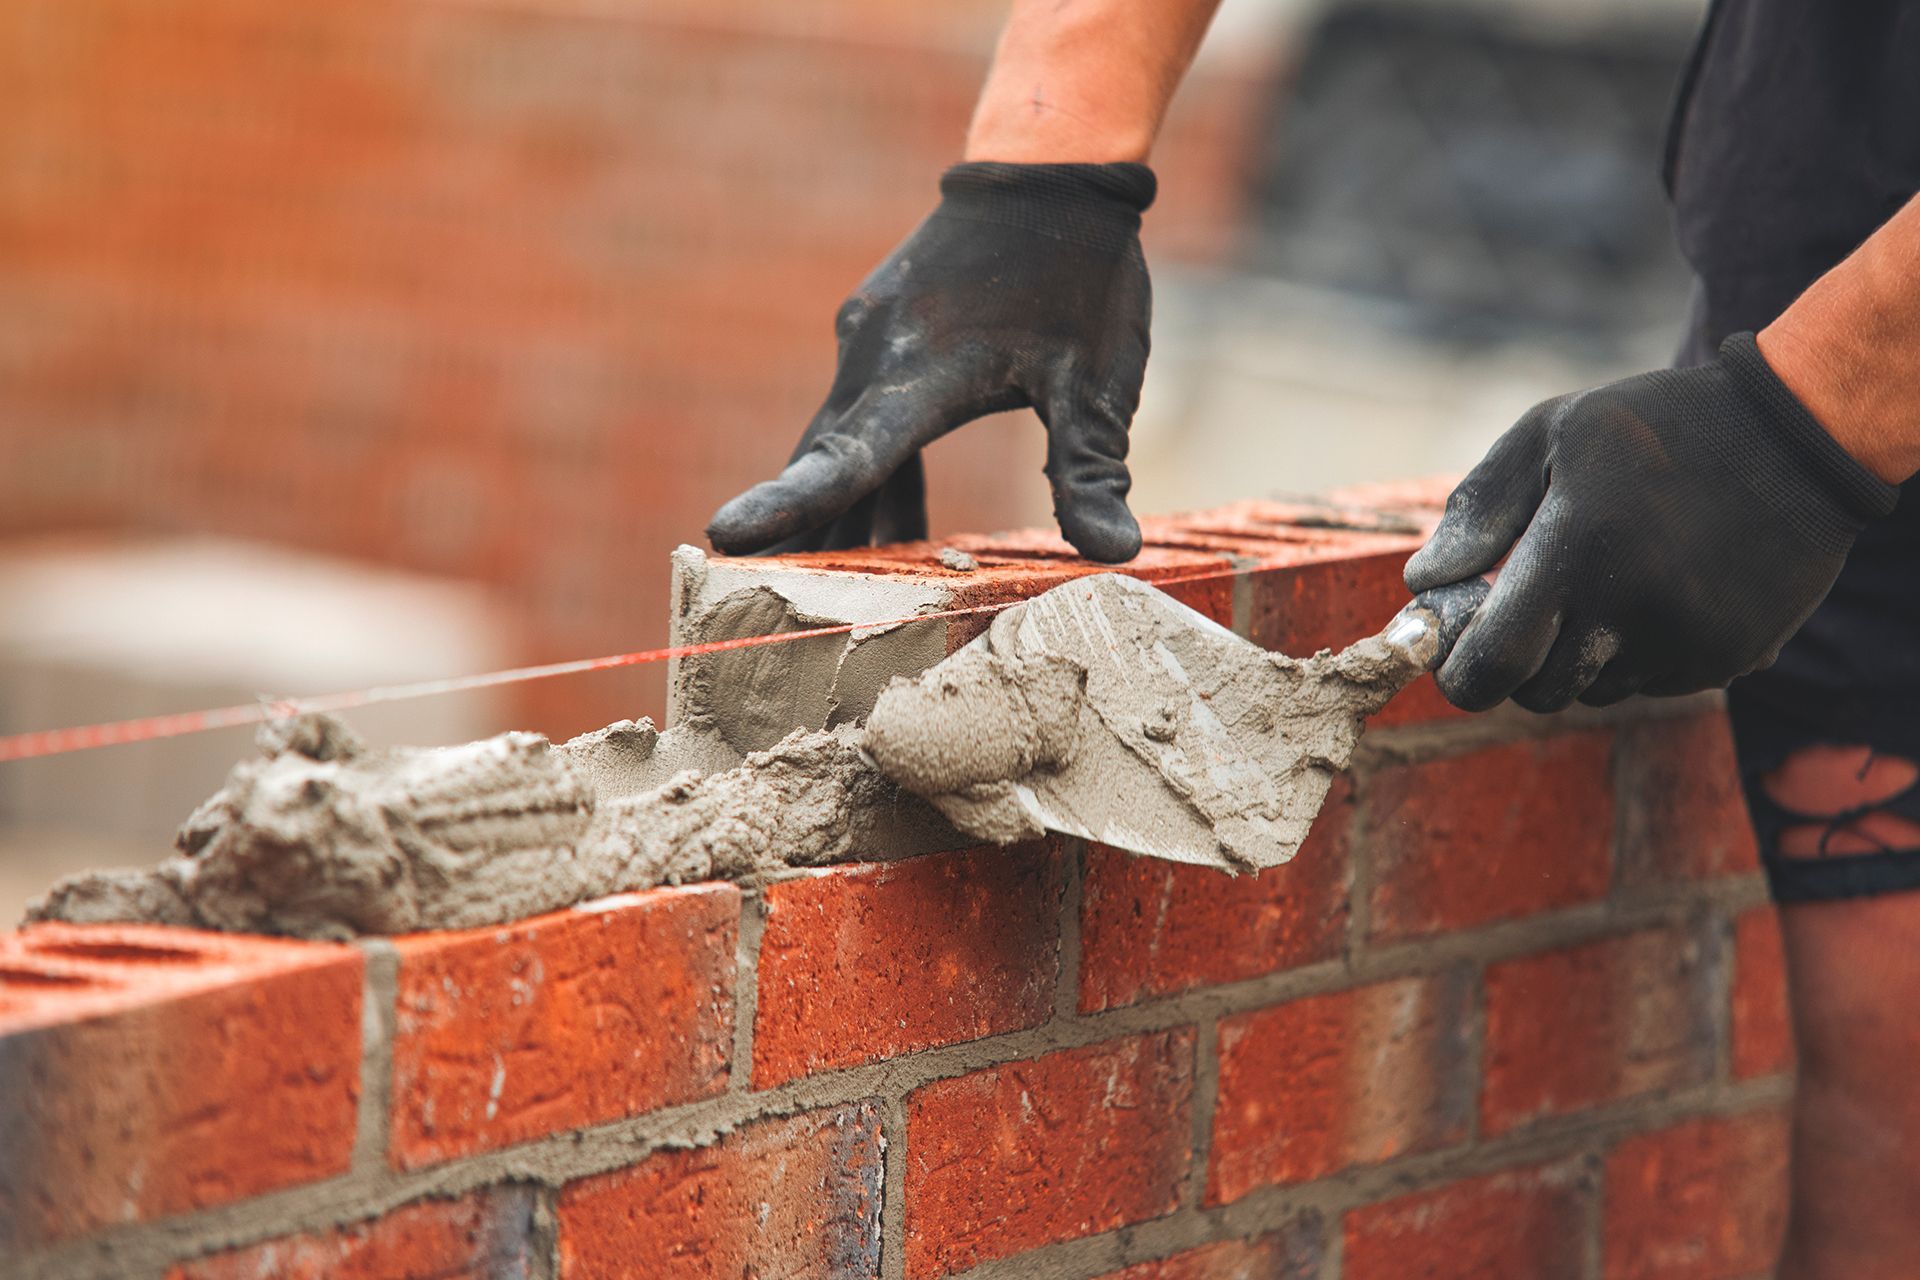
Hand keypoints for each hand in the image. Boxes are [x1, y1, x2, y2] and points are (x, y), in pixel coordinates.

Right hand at [707, 162, 1155, 561]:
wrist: (1046, 169)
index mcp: (924, 369)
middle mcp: (876, 355)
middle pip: (825, 465)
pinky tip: (892, 529)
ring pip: (839, 445)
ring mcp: (868, 343)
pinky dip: (866, 475)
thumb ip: (1091, 468)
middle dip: (799, 540)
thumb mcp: (1098, 379)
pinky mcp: (878, 336)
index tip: (725, 537)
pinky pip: (858, 419)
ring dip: (841, 516)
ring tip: (831, 597)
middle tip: (762, 617)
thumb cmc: (1077, 273)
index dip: (791, 505)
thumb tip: (1115, 557)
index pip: (851, 455)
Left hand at [1405, 334, 1897, 712]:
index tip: (1453, 658)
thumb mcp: (1552, 433)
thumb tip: (1423, 583)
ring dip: (1578, 659)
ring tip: (1600, 585)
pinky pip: (1651, 683)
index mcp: (1579, 550)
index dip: (1461, 675)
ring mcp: (1687, 642)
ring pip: (1595, 691)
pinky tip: (1653, 593)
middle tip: (1523, 614)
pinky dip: (1634, 655)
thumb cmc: (1656, 426)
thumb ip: (1479, 509)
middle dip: (1517, 665)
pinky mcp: (1729, 658)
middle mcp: (1635, 610)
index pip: (1494, 664)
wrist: (1799, 436)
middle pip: (1539, 692)